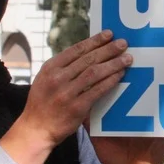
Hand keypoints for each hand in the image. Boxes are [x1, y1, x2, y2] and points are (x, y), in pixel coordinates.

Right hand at [0, 31, 131, 163]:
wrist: (35, 129)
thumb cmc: (43, 102)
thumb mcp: (45, 79)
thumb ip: (63, 67)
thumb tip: (88, 52)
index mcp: (50, 68)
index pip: (76, 50)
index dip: (94, 41)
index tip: (109, 34)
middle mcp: (57, 78)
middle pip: (88, 59)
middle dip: (108, 49)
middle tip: (123, 43)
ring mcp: (67, 93)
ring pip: (95, 72)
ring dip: (113, 64)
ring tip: (127, 58)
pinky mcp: (77, 107)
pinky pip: (98, 90)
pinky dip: (110, 81)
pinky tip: (120, 75)